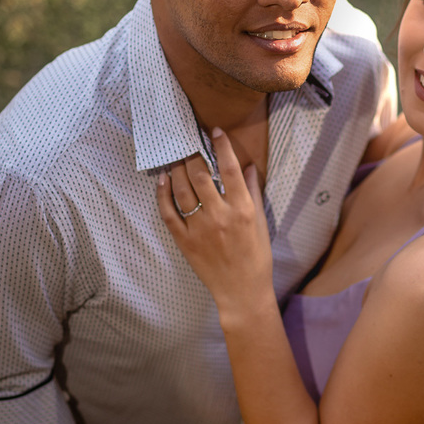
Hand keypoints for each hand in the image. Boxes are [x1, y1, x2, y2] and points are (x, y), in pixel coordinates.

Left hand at [157, 128, 274, 318]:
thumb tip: (249, 167)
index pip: (230, 170)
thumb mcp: (261, 223)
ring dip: (177, 169)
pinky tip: (162, 181)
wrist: (242, 291)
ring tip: (175, 157)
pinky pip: (169, 214)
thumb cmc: (256, 258)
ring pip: (183, 191)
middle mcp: (220, 216)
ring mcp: (200, 229)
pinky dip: (163, 195)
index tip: (214, 132)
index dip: (222, 147)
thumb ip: (253, 193)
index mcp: (242, 210)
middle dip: (193, 154)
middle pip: (201, 175)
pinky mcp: (185, 242)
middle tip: (188, 141)